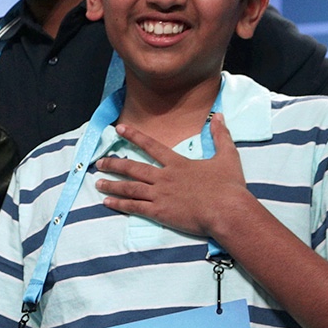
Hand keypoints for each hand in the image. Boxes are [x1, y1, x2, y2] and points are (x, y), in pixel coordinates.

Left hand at [95, 114, 255, 238]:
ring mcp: (160, 195)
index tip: (118, 130)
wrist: (228, 211)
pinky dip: (119, 204)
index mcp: (178, 164)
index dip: (134, 136)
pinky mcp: (160, 212)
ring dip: (112, 184)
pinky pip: (134, 207)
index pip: (152, 146)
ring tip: (97, 182)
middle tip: (100, 162)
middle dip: (114, 164)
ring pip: (129, 188)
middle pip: (134, 168)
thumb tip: (218, 115)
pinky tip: (106, 202)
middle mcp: (165, 178)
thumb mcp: (227, 156)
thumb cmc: (229, 186)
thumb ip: (220, 135)